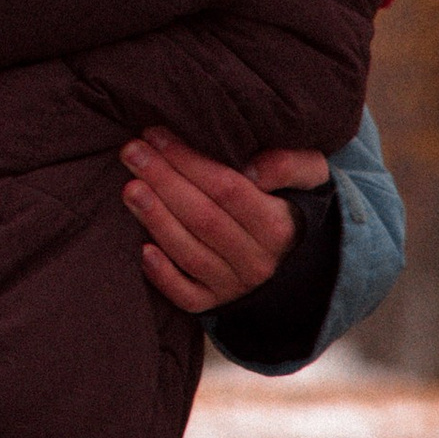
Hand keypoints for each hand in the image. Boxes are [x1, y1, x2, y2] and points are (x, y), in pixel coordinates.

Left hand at [121, 130, 328, 311]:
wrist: (298, 254)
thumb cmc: (291, 199)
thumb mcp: (309, 174)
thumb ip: (288, 164)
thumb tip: (251, 169)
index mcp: (279, 227)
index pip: (227, 189)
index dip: (189, 161)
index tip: (156, 135)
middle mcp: (258, 261)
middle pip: (203, 218)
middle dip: (163, 182)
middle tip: (131, 152)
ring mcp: (234, 286)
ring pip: (190, 254)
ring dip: (156, 219)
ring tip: (129, 188)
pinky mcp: (215, 303)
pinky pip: (186, 296)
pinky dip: (163, 276)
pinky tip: (141, 249)